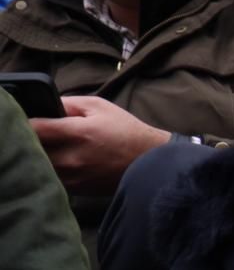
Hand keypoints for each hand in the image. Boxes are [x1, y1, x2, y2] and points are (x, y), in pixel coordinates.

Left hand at [32, 96, 169, 195]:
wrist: (145, 162)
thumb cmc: (125, 130)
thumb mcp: (101, 107)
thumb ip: (70, 103)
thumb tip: (45, 105)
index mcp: (78, 133)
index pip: (34, 128)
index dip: (27, 121)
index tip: (29, 118)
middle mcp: (70, 158)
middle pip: (32, 148)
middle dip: (33, 138)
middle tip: (44, 132)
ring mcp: (69, 177)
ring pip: (38, 164)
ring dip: (40, 154)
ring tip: (55, 146)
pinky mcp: (71, 190)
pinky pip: (49, 176)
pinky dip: (50, 167)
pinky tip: (63, 160)